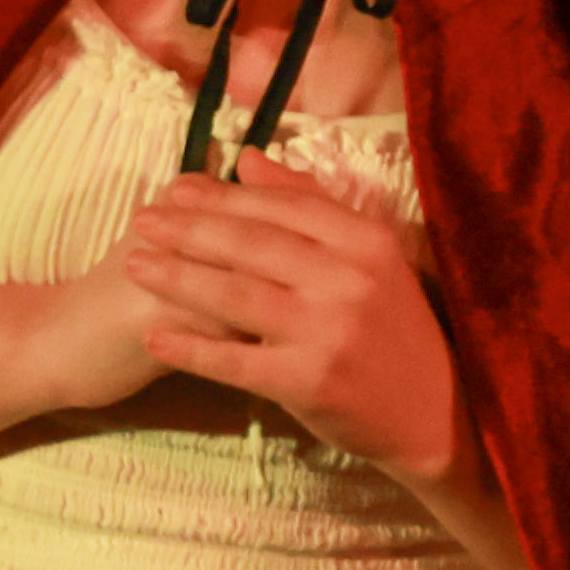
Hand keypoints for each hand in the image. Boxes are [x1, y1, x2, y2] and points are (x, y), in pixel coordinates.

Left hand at [117, 160, 471, 486]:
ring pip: (236, 296)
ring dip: (178, 278)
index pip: (282, 206)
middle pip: (252, 246)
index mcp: (365, 241)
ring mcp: (329, 332)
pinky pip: (236, 361)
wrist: (434, 411)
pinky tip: (155, 336)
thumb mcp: (369, 257)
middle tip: (140, 220)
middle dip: (187, 230)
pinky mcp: (310, 382)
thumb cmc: (393, 329)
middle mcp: (349, 279)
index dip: (223, 196)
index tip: (175, 188)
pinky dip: (191, 348)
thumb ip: (310, 204)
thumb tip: (247, 158)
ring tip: (134, 265)